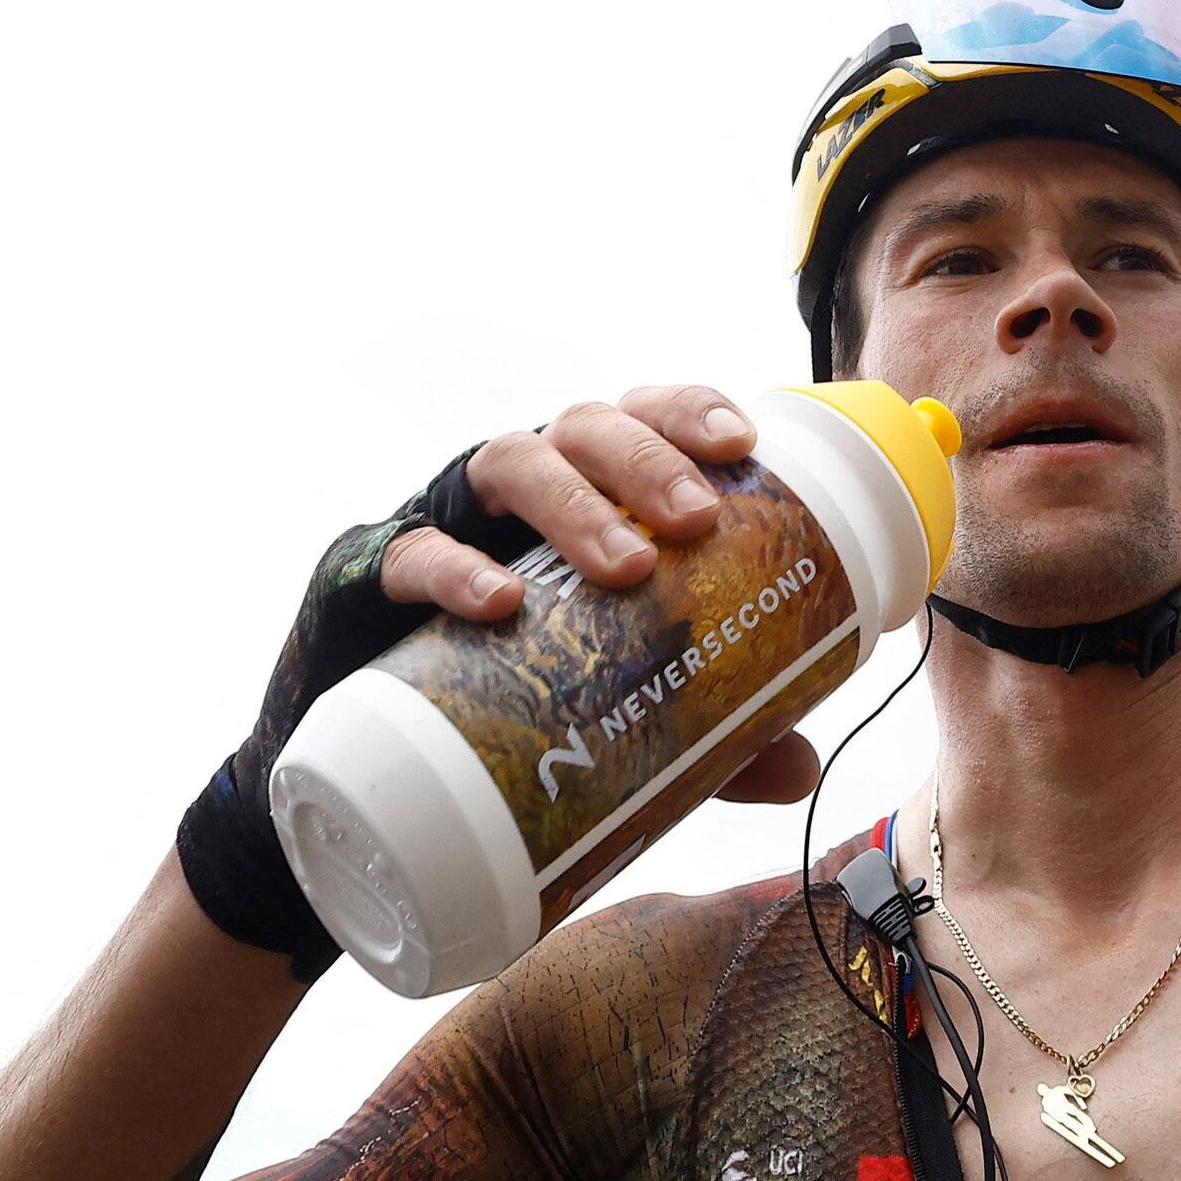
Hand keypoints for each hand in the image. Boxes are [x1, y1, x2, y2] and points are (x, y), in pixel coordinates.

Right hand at [378, 385, 821, 805]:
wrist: (385, 729)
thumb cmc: (530, 669)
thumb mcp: (632, 691)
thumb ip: (712, 721)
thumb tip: (796, 767)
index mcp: (597, 486)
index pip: (647, 416)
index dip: (690, 413)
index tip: (741, 444)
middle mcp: (534, 483)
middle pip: (589, 426)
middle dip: (647, 460)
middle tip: (696, 520)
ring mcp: (458, 515)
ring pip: (511, 461)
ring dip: (574, 504)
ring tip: (626, 567)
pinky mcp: (384, 570)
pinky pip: (413, 551)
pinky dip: (456, 569)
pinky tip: (500, 604)